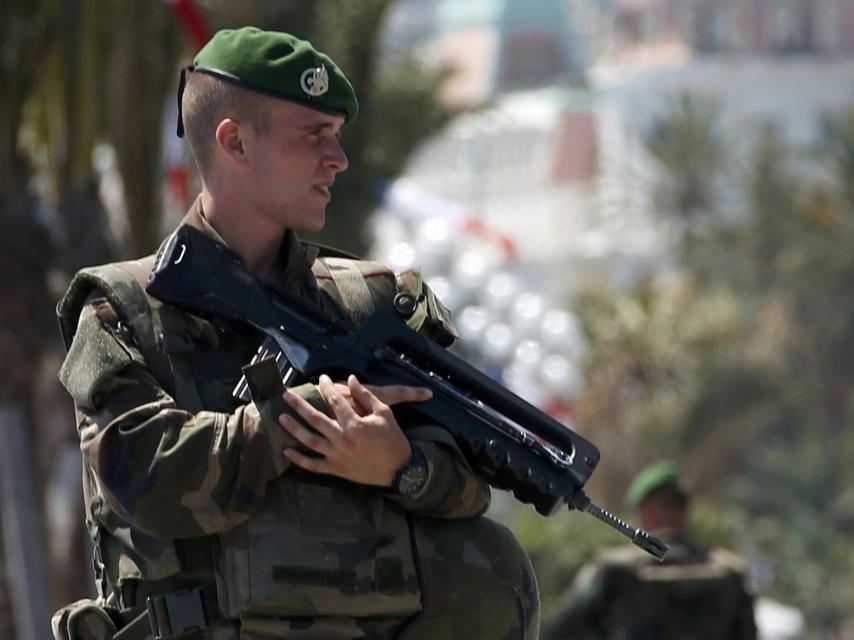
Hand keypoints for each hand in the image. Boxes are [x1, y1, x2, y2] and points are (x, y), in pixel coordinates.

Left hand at [278, 374, 428, 485]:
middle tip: (286, 395)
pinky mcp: (336, 469)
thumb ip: (365, 396)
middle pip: (315, 418)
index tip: (321, 378)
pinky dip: (299, 459)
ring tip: (281, 418)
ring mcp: (337, 455)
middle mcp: (342, 439)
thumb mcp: (384, 412)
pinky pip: (313, 465)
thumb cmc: (393, 439)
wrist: (399, 469)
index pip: (335, 400)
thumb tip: (352, 379)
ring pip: (309, 440)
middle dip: (299, 405)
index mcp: (355, 424)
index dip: (326, 387)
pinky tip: (286, 451)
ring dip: (294, 429)